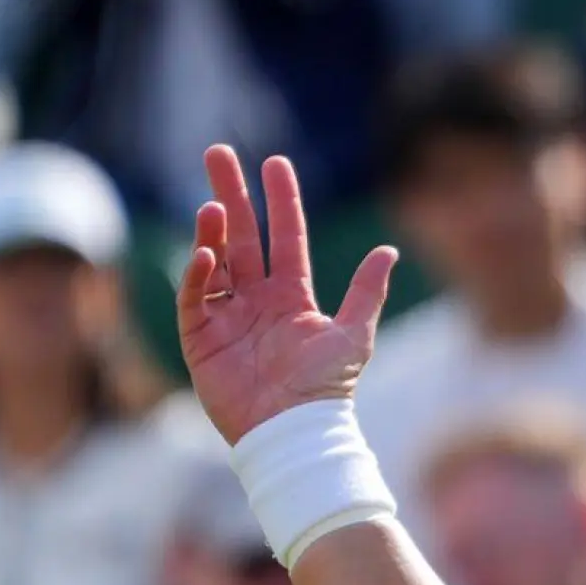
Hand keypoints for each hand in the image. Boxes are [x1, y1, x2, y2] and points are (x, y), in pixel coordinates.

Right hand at [177, 146, 397, 445]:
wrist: (293, 430)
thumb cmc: (325, 389)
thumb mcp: (354, 335)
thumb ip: (367, 292)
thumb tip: (389, 250)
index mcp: (293, 295)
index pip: (286, 237)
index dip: (281, 200)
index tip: (274, 163)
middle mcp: (258, 299)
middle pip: (243, 236)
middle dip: (232, 194)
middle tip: (218, 153)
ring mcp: (228, 316)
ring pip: (217, 260)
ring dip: (215, 231)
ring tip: (215, 205)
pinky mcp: (201, 339)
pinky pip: (196, 298)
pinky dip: (198, 274)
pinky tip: (205, 252)